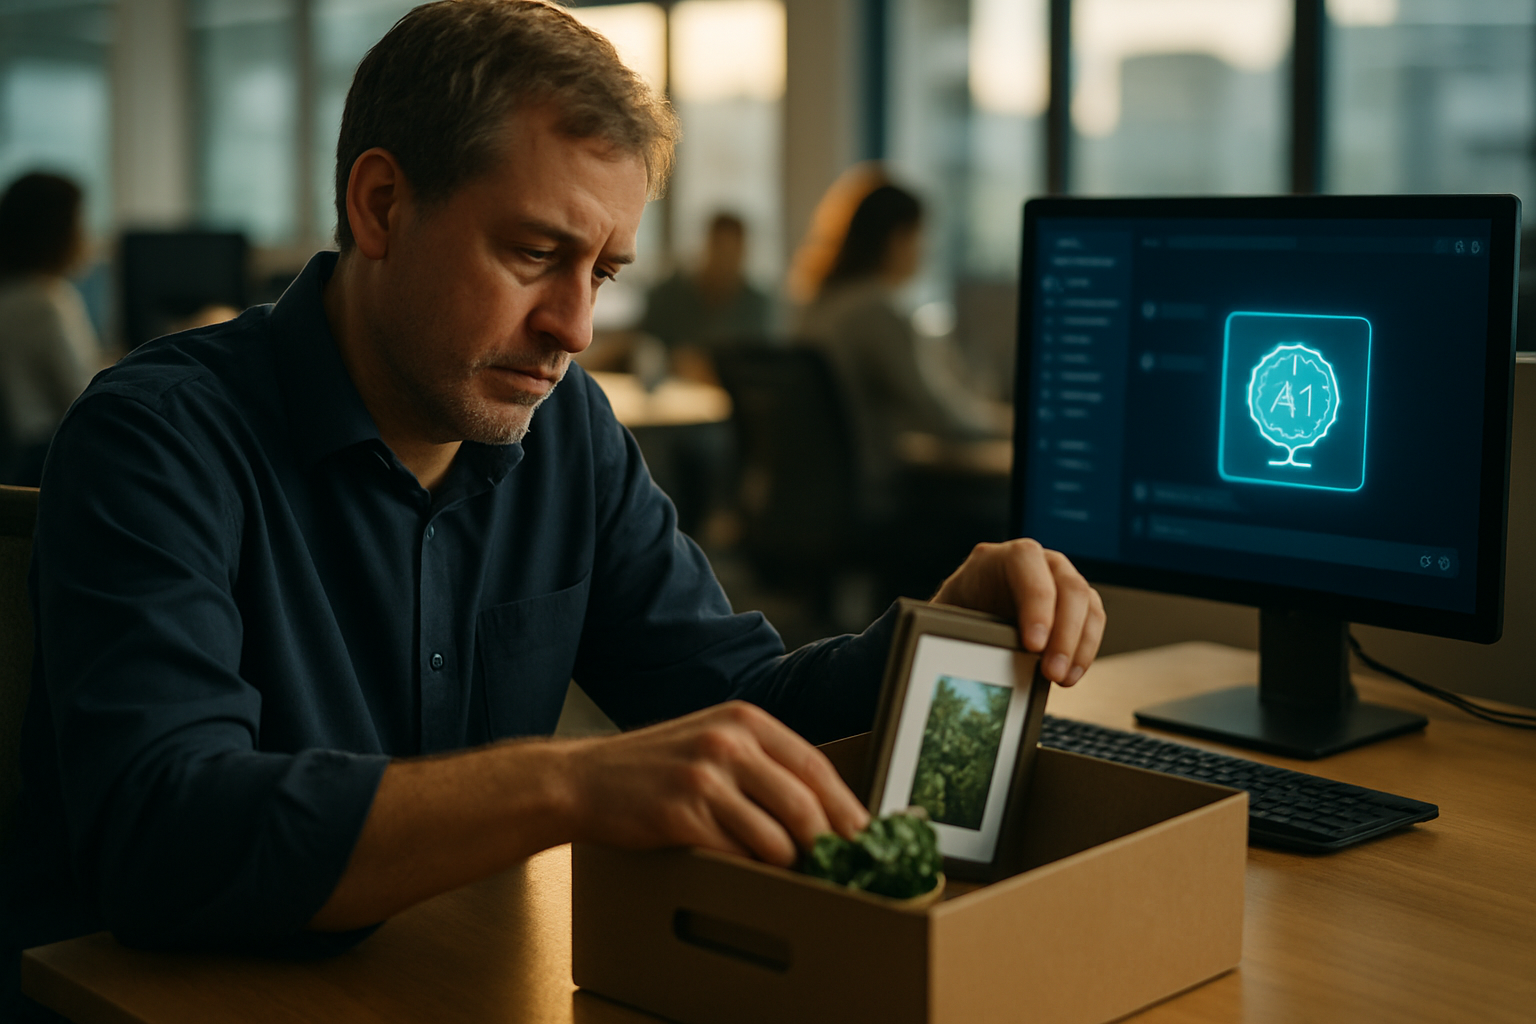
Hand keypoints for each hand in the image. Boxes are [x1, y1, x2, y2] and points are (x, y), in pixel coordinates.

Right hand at [562, 701, 869, 867]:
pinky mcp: (681, 815)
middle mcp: (728, 742)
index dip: (847, 807)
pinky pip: (737, 856)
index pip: (815, 766)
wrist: (582, 780)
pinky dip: (748, 872)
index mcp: (744, 720)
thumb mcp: (711, 742)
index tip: (866, 838)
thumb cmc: (654, 769)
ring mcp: (704, 777)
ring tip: (787, 875)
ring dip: (787, 866)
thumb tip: (822, 810)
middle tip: (840, 871)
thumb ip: (762, 764)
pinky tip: (743, 873)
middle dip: (828, 846)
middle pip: (805, 805)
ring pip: (776, 838)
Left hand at [931, 538, 1104, 685]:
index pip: (1027, 562)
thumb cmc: (959, 609)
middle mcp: (1039, 561)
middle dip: (1063, 633)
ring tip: (1061, 678)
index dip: (1036, 602)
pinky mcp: (1076, 603)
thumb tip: (969, 652)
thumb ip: (961, 624)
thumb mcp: (952, 613)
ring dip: (1078, 645)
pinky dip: (1084, 650)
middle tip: (1051, 671)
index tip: (1033, 644)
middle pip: (1067, 585)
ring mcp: (1061, 579)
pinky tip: (1069, 675)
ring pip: (1086, 604)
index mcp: (1002, 555)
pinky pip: (1093, 621)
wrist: (969, 612)